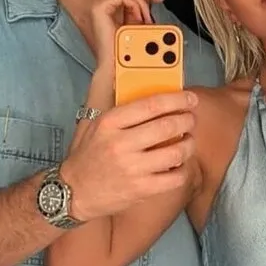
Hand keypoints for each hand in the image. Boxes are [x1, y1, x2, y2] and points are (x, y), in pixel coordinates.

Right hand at [60, 89, 198, 221]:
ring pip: (176, 152)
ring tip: (187, 142)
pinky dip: (182, 169)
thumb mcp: (95, 123)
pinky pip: (174, 177)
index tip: (189, 98)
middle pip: (167, 126)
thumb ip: (117, 103)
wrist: (74, 191)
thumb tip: (135, 73)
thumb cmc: (89, 154)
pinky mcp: (140, 189)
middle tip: (191, 119)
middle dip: (186, 120)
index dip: (176, 99)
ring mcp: (132, 168)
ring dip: (188, 145)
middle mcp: (120, 144)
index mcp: (110, 123)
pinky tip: (178, 164)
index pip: (151, 104)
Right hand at [90, 0, 162, 73]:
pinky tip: (139, 18)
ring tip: (146, 18)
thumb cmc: (125, 49)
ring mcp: (98, 4)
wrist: (115, 65)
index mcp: (106, 6)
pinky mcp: (99, 7)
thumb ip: (139, 9)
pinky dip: (135, 6)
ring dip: (142, 2)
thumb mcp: (136, 24)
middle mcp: (99, 2)